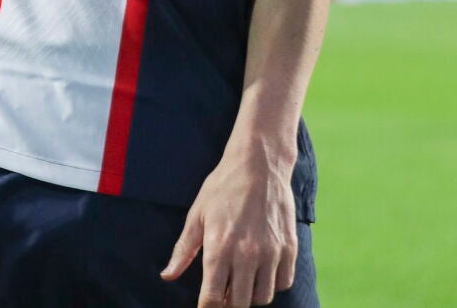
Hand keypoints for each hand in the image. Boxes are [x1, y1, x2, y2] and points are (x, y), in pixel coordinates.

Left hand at [161, 145, 297, 306]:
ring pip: (263, 297)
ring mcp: (271, 252)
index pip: (212, 299)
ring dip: (251, 295)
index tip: (206, 306)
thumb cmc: (223, 187)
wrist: (259, 164)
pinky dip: (273, 284)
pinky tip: (262, 270)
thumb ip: (184, 250)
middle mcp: (247, 255)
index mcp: (219, 248)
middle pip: (239, 304)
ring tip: (242, 280)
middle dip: (228, 303)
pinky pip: (283, 282)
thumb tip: (167, 276)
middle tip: (223, 291)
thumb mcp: (197, 215)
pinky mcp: (289, 247)